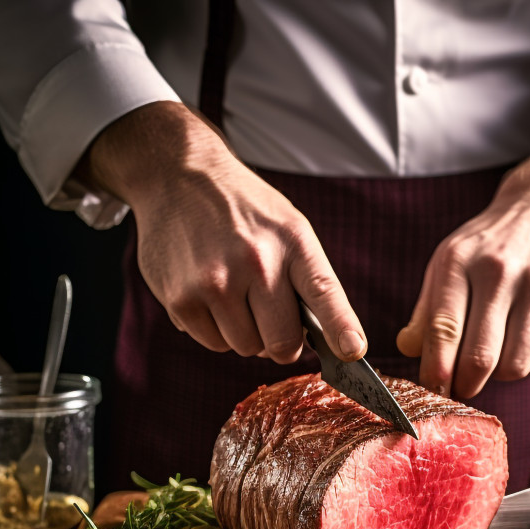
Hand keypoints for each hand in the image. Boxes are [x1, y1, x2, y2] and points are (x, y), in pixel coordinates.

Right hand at [77, 102, 365, 363]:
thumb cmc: (245, 213)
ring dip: (245, 333)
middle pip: (282, 344)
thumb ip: (312, 284)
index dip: (340, 328)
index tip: (351, 351)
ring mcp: (215, 283)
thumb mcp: (290, 230)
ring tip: (234, 294)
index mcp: (293, 243)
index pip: (324, 293)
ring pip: (246, 348)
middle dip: (280, 341)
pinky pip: (213, 344)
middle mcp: (255, 263)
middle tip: (270, 315)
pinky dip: (215, 330)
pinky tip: (209, 295)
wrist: (178, 176)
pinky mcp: (181, 300)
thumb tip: (338, 346)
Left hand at [396, 145, 529, 397]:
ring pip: (518, 364)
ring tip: (499, 353)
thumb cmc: (490, 246)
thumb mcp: (449, 263)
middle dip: (468, 384)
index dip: (437, 370)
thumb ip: (427, 310)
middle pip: (481, 357)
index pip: (443, 329)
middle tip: (465, 386)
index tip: (435, 390)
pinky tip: (529, 332)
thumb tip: (408, 349)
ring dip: (503, 372)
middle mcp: (501, 270)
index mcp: (461, 261)